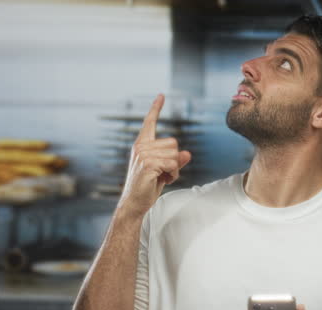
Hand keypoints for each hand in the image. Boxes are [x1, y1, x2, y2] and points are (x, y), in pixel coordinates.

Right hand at [118, 94, 191, 216]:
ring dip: (174, 169)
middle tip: (162, 172)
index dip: (156, 109)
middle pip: (174, 143)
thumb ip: (175, 160)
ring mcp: (143, 155)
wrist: (134, 203)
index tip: (161, 96)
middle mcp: (141, 146)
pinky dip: (173, 175)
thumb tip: (187, 153)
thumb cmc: (147, 186)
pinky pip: (172, 164)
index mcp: (142, 144)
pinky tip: (163, 180)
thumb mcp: (164, 171)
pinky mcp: (148, 165)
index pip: (149, 123)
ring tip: (161, 177)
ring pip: (175, 155)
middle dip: (174, 160)